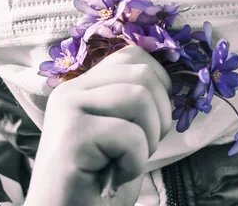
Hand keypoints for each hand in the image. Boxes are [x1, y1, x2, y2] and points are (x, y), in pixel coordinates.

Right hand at [25, 45, 172, 205]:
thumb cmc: (99, 183)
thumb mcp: (120, 131)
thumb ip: (132, 100)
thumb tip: (169, 79)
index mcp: (82, 86)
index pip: (132, 55)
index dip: (159, 85)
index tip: (152, 122)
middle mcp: (70, 91)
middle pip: (142, 74)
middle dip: (158, 117)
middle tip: (138, 149)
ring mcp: (68, 109)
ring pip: (139, 97)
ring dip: (146, 140)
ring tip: (125, 161)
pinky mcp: (72, 135)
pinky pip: (130, 136)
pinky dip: (134, 164)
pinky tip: (113, 177)